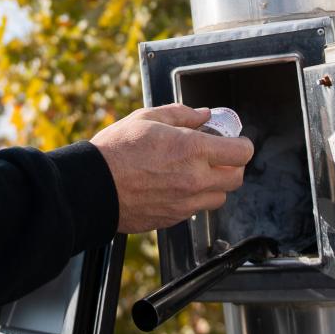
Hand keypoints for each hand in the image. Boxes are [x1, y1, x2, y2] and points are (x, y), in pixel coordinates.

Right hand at [89, 104, 254, 233]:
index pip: (241, 152)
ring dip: (214, 184)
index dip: (241, 144)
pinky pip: (195, 209)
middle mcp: (195, 179)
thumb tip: (203, 115)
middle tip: (217, 155)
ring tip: (194, 172)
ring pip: (219, 197)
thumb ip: (182, 115)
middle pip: (236, 178)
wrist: (93, 187)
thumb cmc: (116, 151)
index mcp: (192, 150)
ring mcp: (185, 202)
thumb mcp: (148, 118)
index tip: (234, 140)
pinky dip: (193, 198)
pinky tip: (174, 185)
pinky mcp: (173, 218)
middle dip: (232, 165)